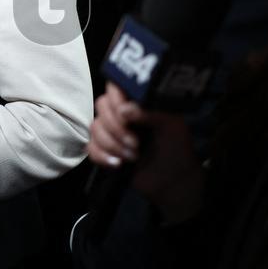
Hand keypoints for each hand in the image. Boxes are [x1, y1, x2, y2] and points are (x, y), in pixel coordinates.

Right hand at [87, 83, 202, 222]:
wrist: (172, 181)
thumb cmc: (177, 150)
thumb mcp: (172, 126)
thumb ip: (151, 112)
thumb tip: (124, 109)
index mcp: (138, 102)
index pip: (116, 86)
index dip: (116, 97)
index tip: (125, 114)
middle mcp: (123, 113)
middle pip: (102, 106)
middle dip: (116, 127)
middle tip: (136, 142)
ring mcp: (112, 131)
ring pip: (95, 127)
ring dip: (113, 145)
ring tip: (133, 157)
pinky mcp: (104, 149)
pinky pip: (90, 147)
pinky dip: (102, 156)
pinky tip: (118, 164)